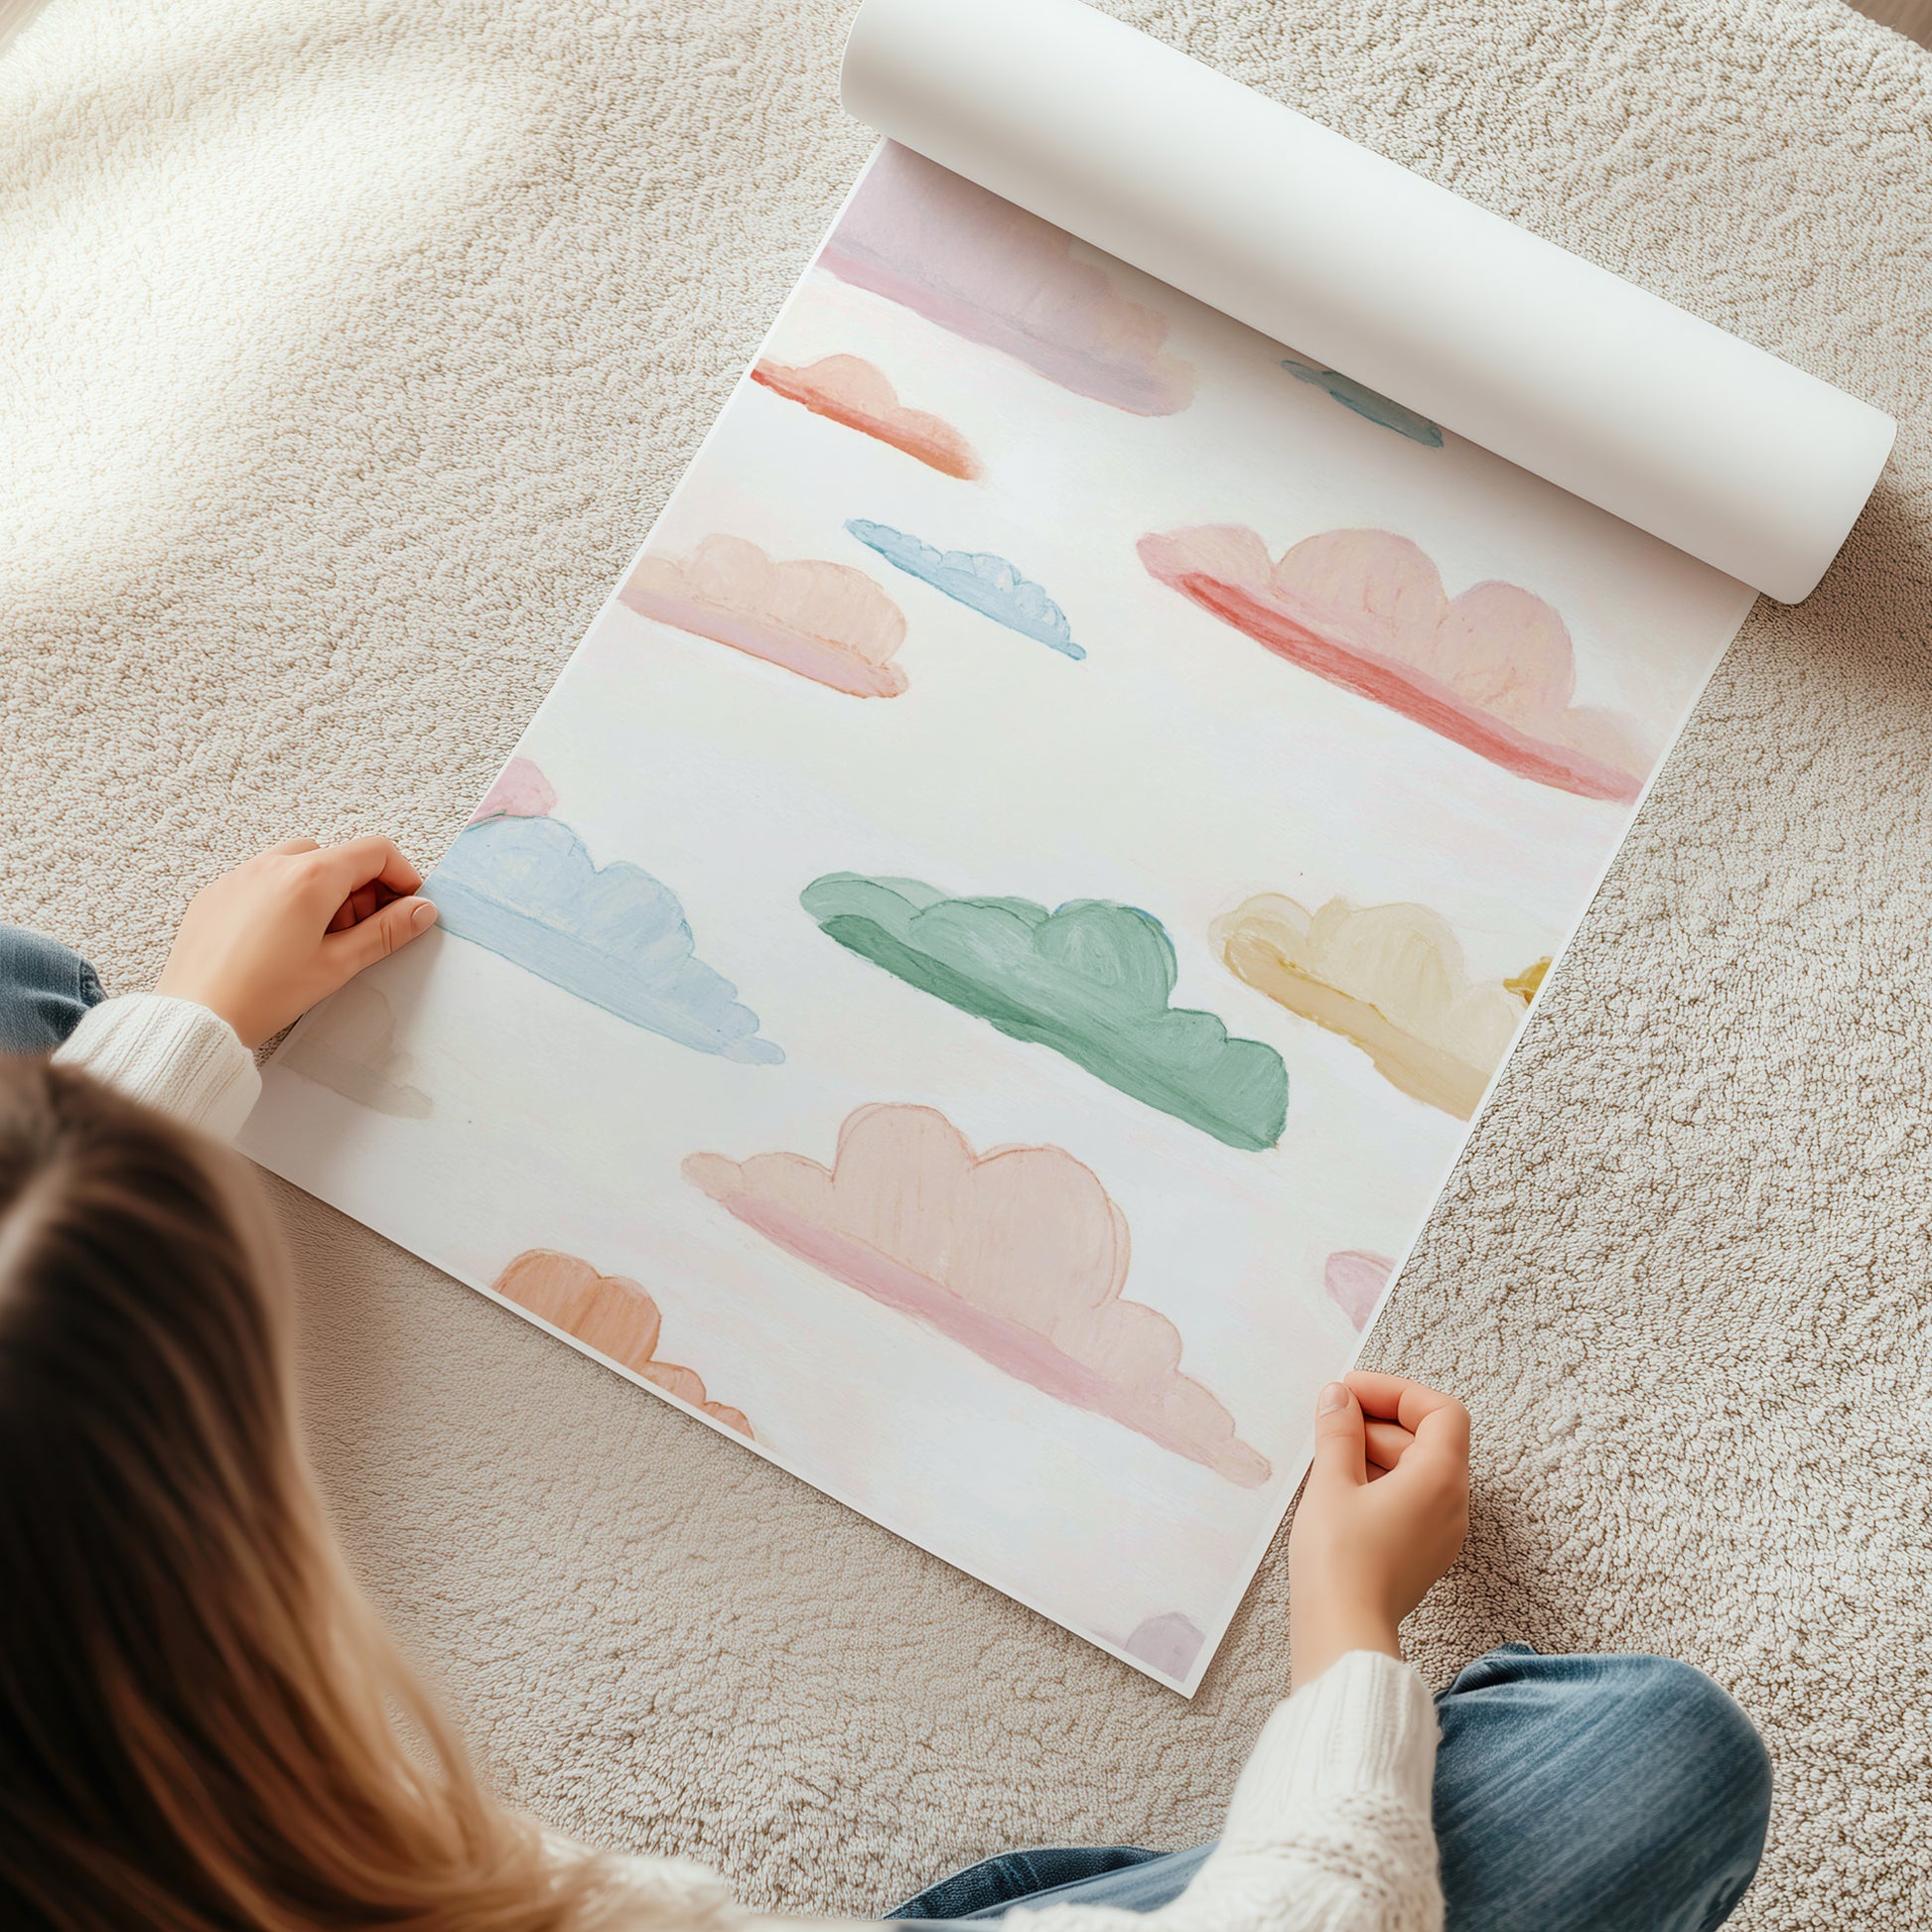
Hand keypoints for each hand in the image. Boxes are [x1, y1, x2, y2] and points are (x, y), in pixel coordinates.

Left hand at [156, 836, 438, 1046]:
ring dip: (322, 888)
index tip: (406, 906)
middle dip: (360, 888)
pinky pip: (262, 878)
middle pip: (337, 855)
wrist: (196, 1016)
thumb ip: (385, 932)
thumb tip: (422, 910)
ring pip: (299, 862)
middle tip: (359, 933)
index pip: (375, 851)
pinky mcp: (216, 892)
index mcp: (311, 877)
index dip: (402, 876)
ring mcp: (240, 874)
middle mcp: (274, 864)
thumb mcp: (337, 965)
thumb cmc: (265, 995)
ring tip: (317, 937)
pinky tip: (279, 939)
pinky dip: (284, 896)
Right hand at [1287, 1370, 1469, 1688]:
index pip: (1440, 1411)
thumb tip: (1339, 1399)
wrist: (1343, 1635)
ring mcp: (1440, 1532)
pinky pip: (1409, 1499)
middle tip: (1330, 1418)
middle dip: (1379, 1420)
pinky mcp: (1421, 1552)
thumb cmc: (1340, 1562)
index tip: (1352, 1392)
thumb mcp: (1332, 1482)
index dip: (1396, 1393)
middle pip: (1428, 1439)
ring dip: (1375, 1450)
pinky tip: (1337, 1486)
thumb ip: (1338, 1431)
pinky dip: (1378, 1480)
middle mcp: (1452, 1504)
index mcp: (1441, 1479)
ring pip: (1417, 1469)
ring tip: (1327, 1452)